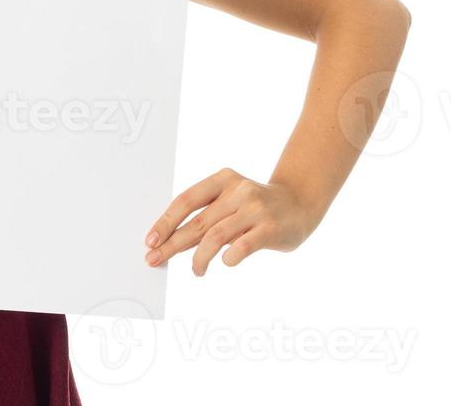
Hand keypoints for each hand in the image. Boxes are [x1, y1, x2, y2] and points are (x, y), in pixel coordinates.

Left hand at [142, 168, 318, 275]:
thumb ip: (208, 214)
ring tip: (196, 270)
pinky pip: (241, 247)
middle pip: (197, 221)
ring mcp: (255, 209)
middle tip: (154, 260)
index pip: (186, 200)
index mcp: (223, 179)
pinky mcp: (270, 229)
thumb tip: (171, 239)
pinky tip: (224, 263)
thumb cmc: (256, 206)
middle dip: (172, 243)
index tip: (150, 240)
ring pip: (215, 236)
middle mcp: (238, 191)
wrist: (300, 203)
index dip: (165, 222)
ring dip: (199, 258)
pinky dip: (228, 258)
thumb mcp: (231, 199)